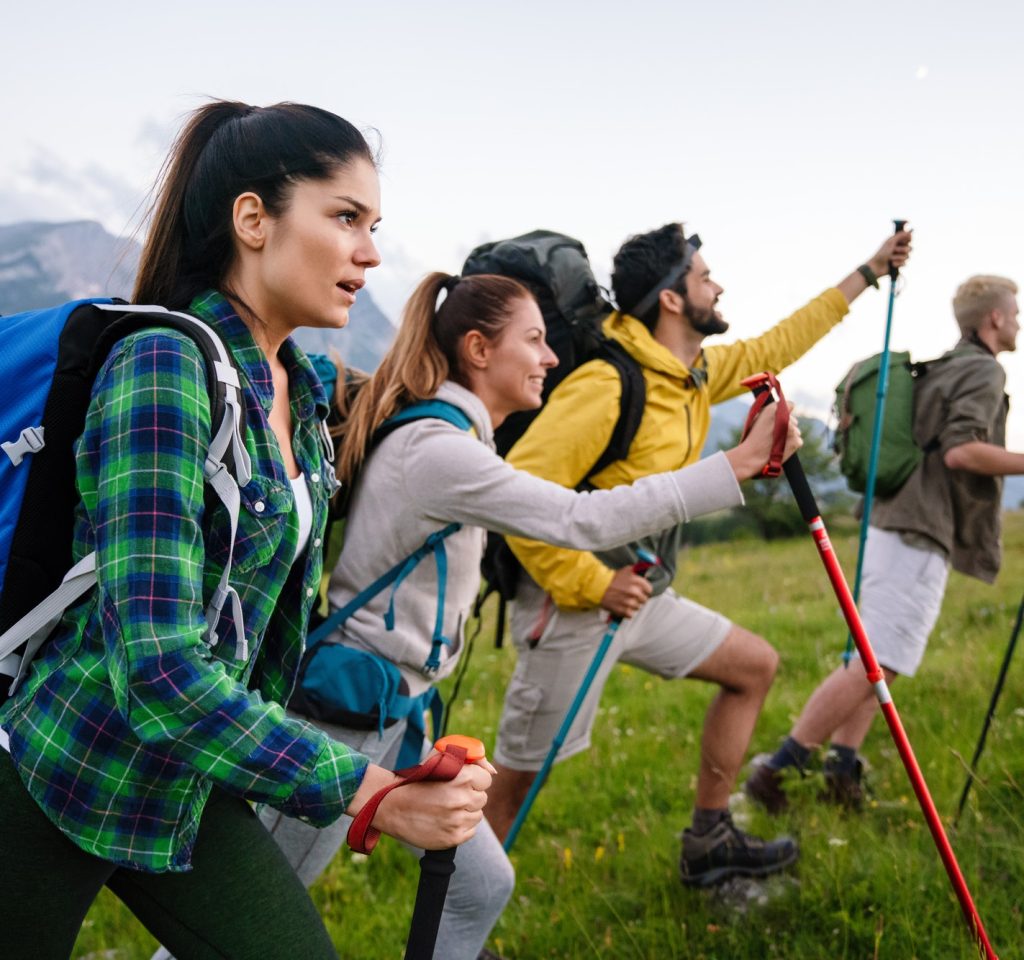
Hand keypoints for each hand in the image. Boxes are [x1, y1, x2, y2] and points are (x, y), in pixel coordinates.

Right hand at [349, 759, 495, 849]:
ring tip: (446, 807)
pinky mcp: (452, 838)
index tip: (462, 781)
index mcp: (461, 777)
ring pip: (478, 814)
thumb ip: (472, 761)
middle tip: (450, 794)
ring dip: (466, 811)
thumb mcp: (441, 759)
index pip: (486, 779)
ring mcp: (456, 820)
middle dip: (470, 795)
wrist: (391, 805)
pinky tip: (445, 819)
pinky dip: (461, 826)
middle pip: (482, 797)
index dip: (475, 779)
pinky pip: (470, 830)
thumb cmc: (419, 779)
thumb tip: (494, 772)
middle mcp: (461, 799)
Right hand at [600, 564, 653, 617]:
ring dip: (632, 605)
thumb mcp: (626, 570)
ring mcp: (629, 602)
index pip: (649, 589)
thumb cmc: (612, 579)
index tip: (641, 591)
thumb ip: (638, 572)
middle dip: (639, 598)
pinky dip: (627, 612)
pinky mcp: (623, 610)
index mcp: (636, 581)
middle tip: (631, 596)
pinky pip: (631, 614)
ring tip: (624, 601)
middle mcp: (634, 592)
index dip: (645, 590)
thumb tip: (646, 574)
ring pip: (638, 607)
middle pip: (644, 599)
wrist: (598, 587)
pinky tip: (622, 606)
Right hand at [725, 400, 801, 480]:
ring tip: (776, 443)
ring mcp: (792, 430)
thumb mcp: (756, 419)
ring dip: (789, 436)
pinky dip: (792, 444)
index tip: (783, 417)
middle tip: (775, 434)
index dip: (786, 411)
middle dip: (787, 426)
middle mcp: (785, 417)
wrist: (751, 456)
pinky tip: (781, 448)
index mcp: (774, 409)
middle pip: (793, 420)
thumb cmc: (751, 438)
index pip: (790, 404)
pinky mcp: (796, 441)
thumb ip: (769, 412)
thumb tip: (780, 409)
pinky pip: (798, 440)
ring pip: (796, 431)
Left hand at [866, 229, 912, 277]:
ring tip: (890, 258)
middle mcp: (899, 248)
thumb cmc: (882, 253)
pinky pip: (904, 263)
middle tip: (894, 250)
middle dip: (902, 250)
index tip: (907, 240)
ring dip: (898, 257)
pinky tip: (892, 264)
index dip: (908, 240)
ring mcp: (899, 257)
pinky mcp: (899, 264)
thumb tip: (909, 232)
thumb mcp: (890, 242)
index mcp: (896, 242)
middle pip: (910, 248)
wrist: (876, 266)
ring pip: (907, 256)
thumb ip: (900, 236)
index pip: (908, 238)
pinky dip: (898, 263)